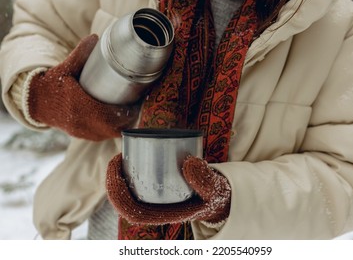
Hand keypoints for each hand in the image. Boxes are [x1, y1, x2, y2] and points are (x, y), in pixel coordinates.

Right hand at [27, 34, 139, 140]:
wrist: (35, 101)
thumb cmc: (53, 83)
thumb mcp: (66, 67)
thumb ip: (81, 53)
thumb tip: (95, 37)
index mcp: (79, 106)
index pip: (109, 116)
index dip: (125, 113)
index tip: (135, 105)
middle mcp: (81, 122)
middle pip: (112, 128)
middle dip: (126, 120)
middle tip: (135, 108)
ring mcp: (80, 131)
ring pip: (107, 134)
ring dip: (119, 126)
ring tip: (128, 114)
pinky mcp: (79, 134)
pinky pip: (99, 136)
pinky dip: (109, 130)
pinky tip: (115, 121)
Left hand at [106, 154, 230, 224]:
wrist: (221, 197)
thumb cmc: (216, 196)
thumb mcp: (215, 191)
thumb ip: (206, 180)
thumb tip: (189, 162)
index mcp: (164, 215)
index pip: (133, 211)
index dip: (118, 193)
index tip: (117, 169)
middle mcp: (157, 209)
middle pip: (125, 201)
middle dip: (114, 180)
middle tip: (117, 157)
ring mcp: (156, 200)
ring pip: (130, 192)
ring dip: (120, 175)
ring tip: (121, 154)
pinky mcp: (160, 188)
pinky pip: (139, 183)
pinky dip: (132, 170)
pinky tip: (132, 154)